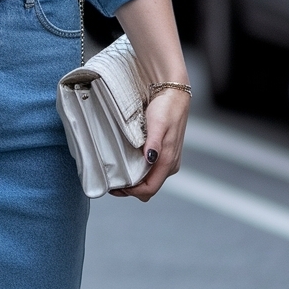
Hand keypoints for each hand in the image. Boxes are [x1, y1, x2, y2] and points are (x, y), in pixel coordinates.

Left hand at [110, 87, 189, 201]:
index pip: (150, 189)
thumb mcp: (158, 124)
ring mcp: (168, 160)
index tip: (117, 188)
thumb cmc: (166, 108)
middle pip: (150, 188)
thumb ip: (154, 143)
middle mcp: (170, 164)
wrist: (174, 95)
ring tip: (119, 176)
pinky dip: (140, 174)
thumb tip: (150, 159)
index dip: (133, 192)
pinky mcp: (165, 154)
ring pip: (151, 181)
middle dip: (132, 190)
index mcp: (168, 161)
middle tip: (113, 184)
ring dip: (136, 183)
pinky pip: (152, 172)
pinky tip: (129, 166)